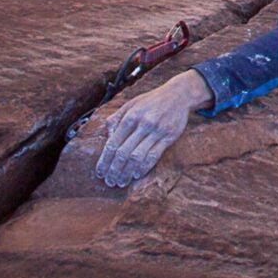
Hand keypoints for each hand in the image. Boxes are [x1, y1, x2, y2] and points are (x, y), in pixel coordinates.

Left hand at [93, 70, 209, 187]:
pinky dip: (144, 167)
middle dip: (114, 170)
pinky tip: (136, 174)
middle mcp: (143, 124)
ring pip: (138, 157)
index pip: (113, 143)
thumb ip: (116, 118)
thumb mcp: (131, 104)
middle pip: (123, 153)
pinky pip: (154, 156)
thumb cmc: (151, 100)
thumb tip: (107, 136)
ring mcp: (157, 131)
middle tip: (109, 181)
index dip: (104, 160)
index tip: (100, 172)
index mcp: (130, 116)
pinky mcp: (169, 137)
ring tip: (121, 182)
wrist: (178, 94)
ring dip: (127, 172)